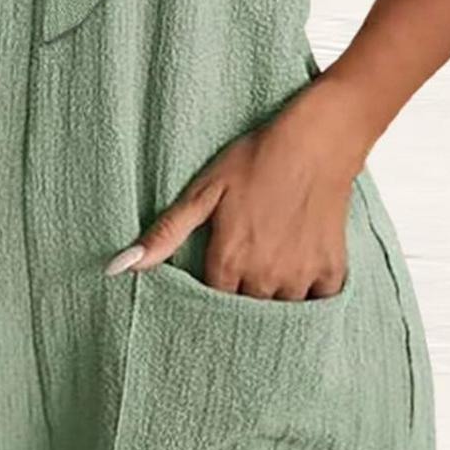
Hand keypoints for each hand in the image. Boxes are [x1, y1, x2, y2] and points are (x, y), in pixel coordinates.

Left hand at [106, 90, 361, 300]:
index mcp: (229, 259)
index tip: (214, 277)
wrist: (318, 138)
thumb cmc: (255, 158)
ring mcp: (301, 275)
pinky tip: (300, 270)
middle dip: (239, 297)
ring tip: (271, 268)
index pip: (210, 303)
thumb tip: (117, 267)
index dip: (209, 294)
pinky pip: (318, 303)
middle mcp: (264, 276)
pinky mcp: (332, 270)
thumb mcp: (202, 192)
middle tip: (244, 269)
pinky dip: (309, 294)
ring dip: (273, 297)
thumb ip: (165, 234)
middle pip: (244, 311)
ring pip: (280, 310)